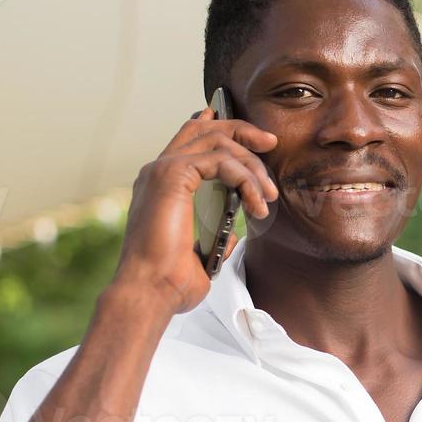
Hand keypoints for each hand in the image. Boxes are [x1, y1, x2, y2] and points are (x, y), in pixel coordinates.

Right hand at [113, 107, 278, 314]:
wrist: (150, 292)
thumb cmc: (170, 282)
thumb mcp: (201, 254)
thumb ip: (215, 235)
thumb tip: (232, 233)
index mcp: (161, 186)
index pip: (190, 140)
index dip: (220, 128)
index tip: (254, 139)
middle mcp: (157, 171)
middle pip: (204, 129)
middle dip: (242, 131)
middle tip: (271, 143)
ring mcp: (162, 170)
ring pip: (217, 142)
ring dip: (251, 165)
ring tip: (269, 195)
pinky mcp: (172, 175)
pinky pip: (220, 160)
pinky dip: (244, 177)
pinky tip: (255, 202)